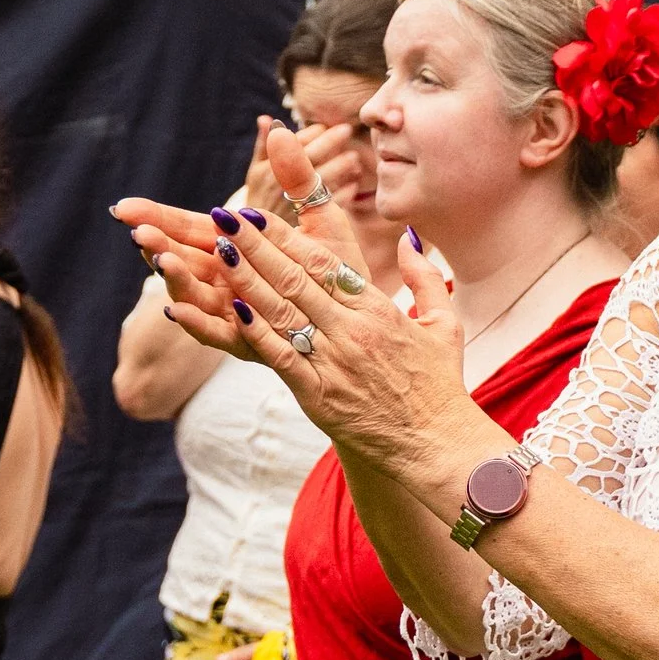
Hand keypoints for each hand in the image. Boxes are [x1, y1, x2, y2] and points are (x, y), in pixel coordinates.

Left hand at [113, 129, 497, 492]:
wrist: (435, 445)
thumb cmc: (440, 387)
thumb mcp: (443, 325)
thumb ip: (424, 277)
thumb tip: (408, 238)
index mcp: (379, 310)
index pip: (324, 263)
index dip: (287, 235)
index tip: (258, 214)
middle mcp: (353, 330)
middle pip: (295, 278)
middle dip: (255, 245)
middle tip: (223, 217)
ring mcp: (334, 362)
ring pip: (281, 312)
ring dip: (245, 279)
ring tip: (215, 252)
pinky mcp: (318, 394)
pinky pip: (280, 356)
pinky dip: (255, 332)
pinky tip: (230, 309)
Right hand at [236, 117, 362, 218]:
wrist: (256, 240)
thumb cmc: (259, 198)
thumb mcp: (256, 172)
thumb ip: (264, 146)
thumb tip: (266, 119)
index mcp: (268, 170)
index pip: (291, 145)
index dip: (309, 134)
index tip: (323, 126)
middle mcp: (281, 184)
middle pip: (310, 158)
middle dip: (329, 142)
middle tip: (346, 129)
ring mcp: (296, 203)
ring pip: (323, 180)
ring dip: (341, 166)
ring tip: (354, 158)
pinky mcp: (310, 223)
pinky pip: (331, 206)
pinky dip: (345, 193)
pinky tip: (354, 185)